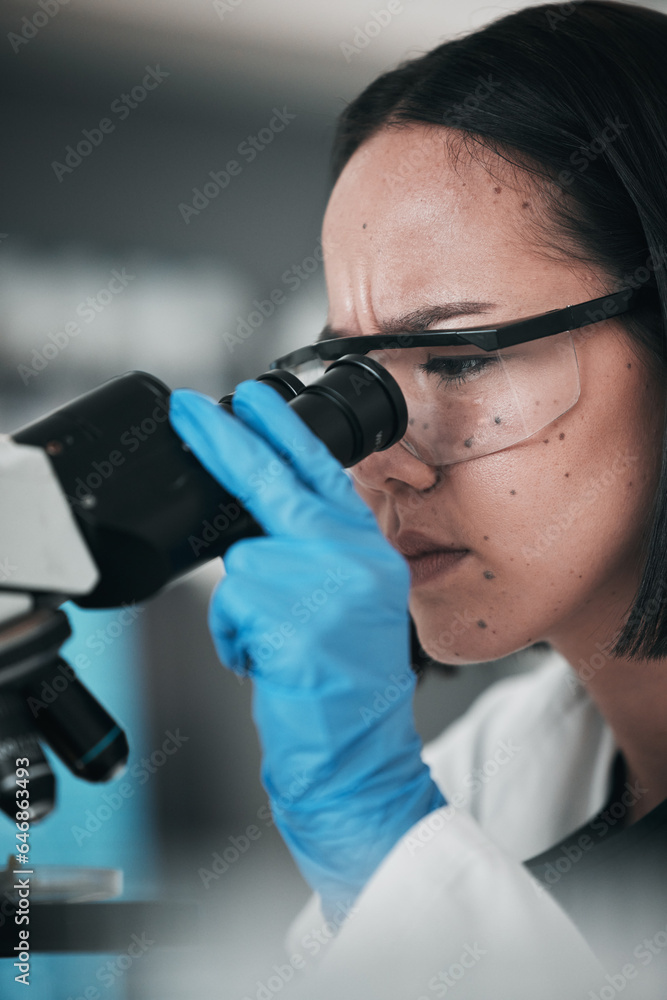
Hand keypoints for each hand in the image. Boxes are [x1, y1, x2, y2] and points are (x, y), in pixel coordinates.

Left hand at [169, 380, 445, 913]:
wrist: (357, 758)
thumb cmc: (346, 688)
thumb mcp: (344, 606)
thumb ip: (313, 555)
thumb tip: (256, 522)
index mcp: (369, 553)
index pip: (323, 475)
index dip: (285, 432)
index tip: (256, 398)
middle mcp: (355, 562)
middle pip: (276, 485)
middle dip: (227, 442)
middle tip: (191, 411)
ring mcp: (328, 590)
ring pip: (244, 562)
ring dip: (243, 607)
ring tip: (277, 643)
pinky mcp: (296, 624)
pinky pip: (233, 609)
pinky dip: (237, 639)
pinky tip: (271, 662)